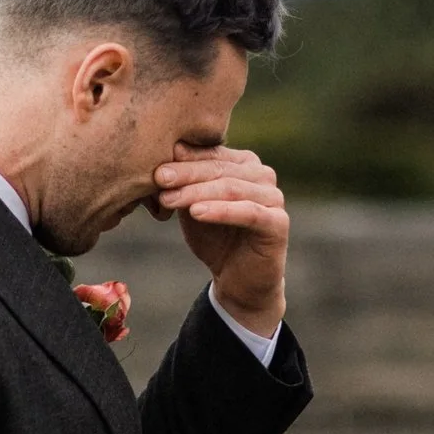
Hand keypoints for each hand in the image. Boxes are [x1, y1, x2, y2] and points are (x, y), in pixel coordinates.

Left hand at [152, 146, 287, 336]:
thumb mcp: (192, 206)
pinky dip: (221, 211)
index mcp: (243, 163)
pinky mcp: (279, 222)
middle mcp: (263, 174)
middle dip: (186, 174)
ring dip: (198, 192)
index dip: (182, 159)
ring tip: (170, 199)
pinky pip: (248, 213)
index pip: (211, 154)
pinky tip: (197, 213)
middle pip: (220, 168)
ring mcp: (274, 197)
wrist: (238, 279)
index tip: (154, 166)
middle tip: (159, 179)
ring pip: (232, 188)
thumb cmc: (214, 238)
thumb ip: (182, 183)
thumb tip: (159, 157)